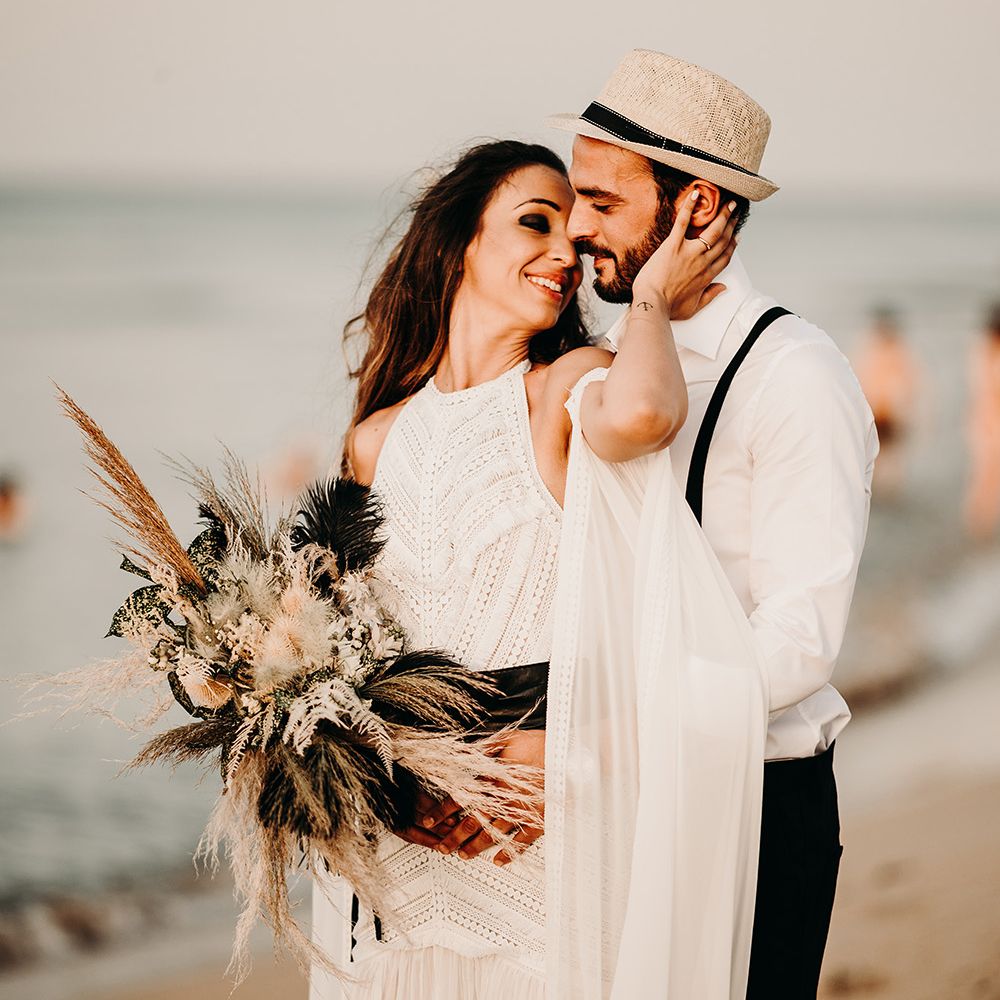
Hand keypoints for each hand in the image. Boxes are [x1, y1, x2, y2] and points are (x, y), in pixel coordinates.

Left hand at [404, 730, 544, 864]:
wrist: (568, 754)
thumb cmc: (539, 744)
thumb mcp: (508, 739)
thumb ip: (486, 749)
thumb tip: (464, 754)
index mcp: (494, 778)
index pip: (461, 797)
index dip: (443, 810)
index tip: (430, 820)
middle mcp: (504, 798)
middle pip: (472, 822)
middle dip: (454, 836)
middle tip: (441, 848)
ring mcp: (521, 812)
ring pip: (493, 834)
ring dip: (475, 846)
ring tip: (463, 855)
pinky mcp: (539, 819)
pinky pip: (521, 841)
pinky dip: (509, 852)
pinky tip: (498, 861)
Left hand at [632, 193, 738, 320]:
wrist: (652, 304)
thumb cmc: (669, 308)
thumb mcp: (693, 307)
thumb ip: (710, 296)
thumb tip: (722, 288)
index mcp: (707, 276)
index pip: (725, 257)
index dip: (733, 245)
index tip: (736, 236)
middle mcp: (702, 262)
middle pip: (723, 240)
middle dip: (732, 224)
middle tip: (736, 212)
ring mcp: (689, 252)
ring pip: (712, 230)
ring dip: (722, 214)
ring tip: (728, 203)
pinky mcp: (673, 245)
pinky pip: (683, 222)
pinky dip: (689, 207)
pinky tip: (694, 194)